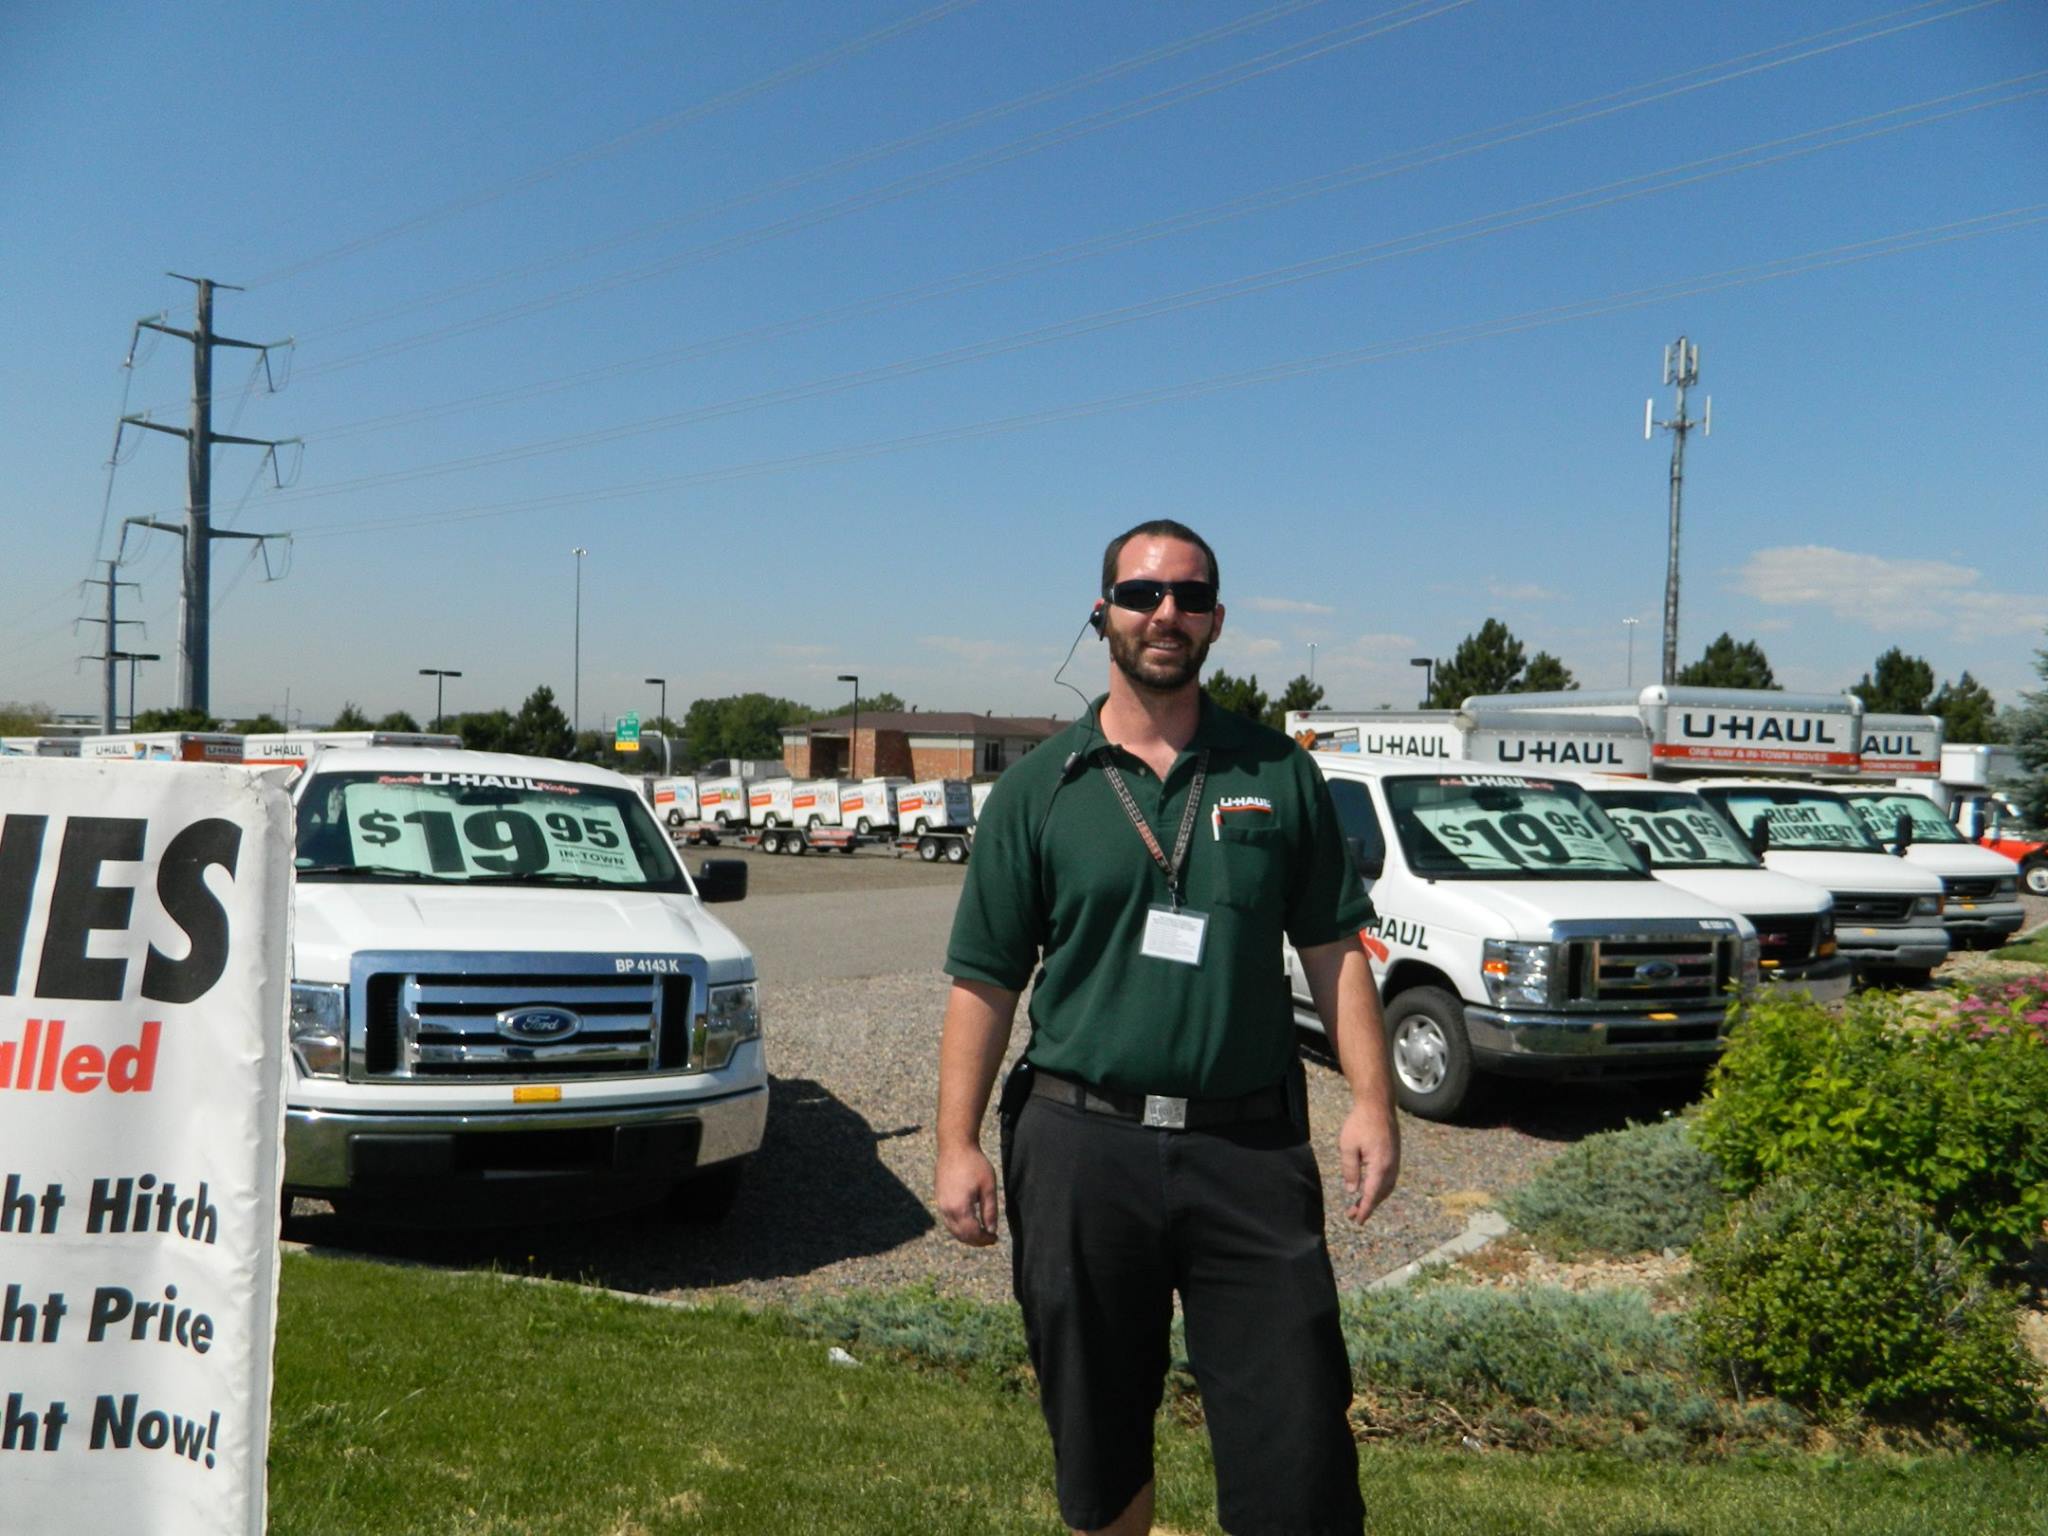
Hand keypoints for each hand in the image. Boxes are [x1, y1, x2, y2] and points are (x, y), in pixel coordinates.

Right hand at [935, 1142, 1000, 1245]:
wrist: (955, 1146)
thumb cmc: (974, 1164)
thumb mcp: (988, 1187)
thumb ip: (990, 1211)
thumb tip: (991, 1230)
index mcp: (960, 1208)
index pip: (972, 1233)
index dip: (984, 1239)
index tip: (995, 1238)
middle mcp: (947, 1209)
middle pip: (961, 1235)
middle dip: (976, 1240)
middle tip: (989, 1239)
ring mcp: (940, 1204)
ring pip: (952, 1229)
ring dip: (966, 1235)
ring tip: (981, 1233)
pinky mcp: (938, 1198)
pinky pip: (948, 1220)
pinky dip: (958, 1227)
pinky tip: (969, 1223)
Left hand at [1337, 1101, 1398, 1223]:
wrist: (1378, 1105)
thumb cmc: (1360, 1123)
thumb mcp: (1348, 1146)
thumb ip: (1350, 1170)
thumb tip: (1352, 1190)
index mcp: (1380, 1166)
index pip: (1371, 1194)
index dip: (1364, 1209)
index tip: (1357, 1221)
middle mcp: (1391, 1167)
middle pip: (1381, 1194)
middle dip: (1367, 1207)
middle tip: (1352, 1216)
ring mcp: (1395, 1162)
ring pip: (1386, 1188)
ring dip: (1374, 1199)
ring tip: (1359, 1205)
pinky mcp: (1395, 1157)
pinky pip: (1389, 1179)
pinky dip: (1380, 1189)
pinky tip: (1370, 1189)